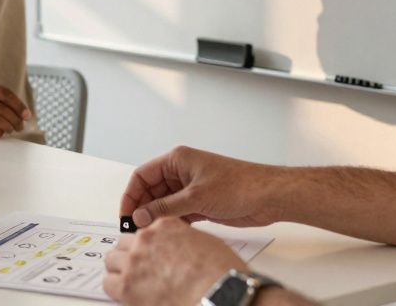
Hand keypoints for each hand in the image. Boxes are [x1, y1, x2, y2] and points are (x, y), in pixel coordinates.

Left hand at [104, 218, 246, 305]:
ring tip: (132, 281)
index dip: (146, 245)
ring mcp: (134, 261)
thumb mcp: (204, 242)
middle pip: (124, 243)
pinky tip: (127, 293)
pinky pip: (108, 283)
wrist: (218, 293)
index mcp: (165, 226)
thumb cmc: (219, 273)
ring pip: (112, 260)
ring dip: (120, 270)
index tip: (147, 253)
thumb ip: (182, 240)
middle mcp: (146, 240)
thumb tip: (176, 248)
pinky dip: (115, 288)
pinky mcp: (127, 286)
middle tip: (139, 268)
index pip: (144, 231)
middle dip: (130, 255)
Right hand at [120, 146, 284, 229]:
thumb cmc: (239, 185)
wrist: (269, 196)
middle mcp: (181, 172)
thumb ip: (166, 208)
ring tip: (150, 235)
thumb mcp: (196, 197)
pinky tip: (168, 234)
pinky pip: (177, 213)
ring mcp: (191, 188)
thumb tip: (141, 217)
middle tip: (136, 228)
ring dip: (157, 218)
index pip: (142, 175)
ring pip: (164, 203)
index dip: (131, 195)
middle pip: (151, 190)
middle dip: (142, 208)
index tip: (126, 214)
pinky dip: (171, 223)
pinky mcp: (200, 203)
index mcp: (177, 160)